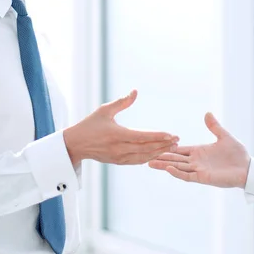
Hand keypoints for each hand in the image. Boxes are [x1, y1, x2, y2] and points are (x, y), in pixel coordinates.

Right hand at [64, 90, 178, 164]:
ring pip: (144, 157)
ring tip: (172, 147)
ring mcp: (119, 157)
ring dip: (159, 152)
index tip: (171, 134)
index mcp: (116, 134)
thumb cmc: (90, 124)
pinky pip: (137, 161)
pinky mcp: (118, 162)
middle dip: (163, 145)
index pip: (142, 136)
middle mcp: (119, 148)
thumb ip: (122, 102)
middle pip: (146, 148)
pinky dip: (149, 158)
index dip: (158, 136)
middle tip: (177, 141)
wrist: (76, 144)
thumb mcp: (104, 110)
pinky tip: (158, 153)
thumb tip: (135, 91)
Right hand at [148, 112, 250, 187]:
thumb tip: (207, 113)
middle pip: (174, 159)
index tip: (154, 144)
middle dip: (160, 157)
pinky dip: (177, 172)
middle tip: (145, 155)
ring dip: (164, 165)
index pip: (179, 149)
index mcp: (199, 152)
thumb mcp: (224, 137)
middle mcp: (196, 161)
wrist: (248, 168)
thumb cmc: (237, 154)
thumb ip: (214, 127)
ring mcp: (199, 170)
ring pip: (177, 167)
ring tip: (150, 163)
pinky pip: (188, 175)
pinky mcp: (204, 177)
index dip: (167, 147)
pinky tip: (168, 168)